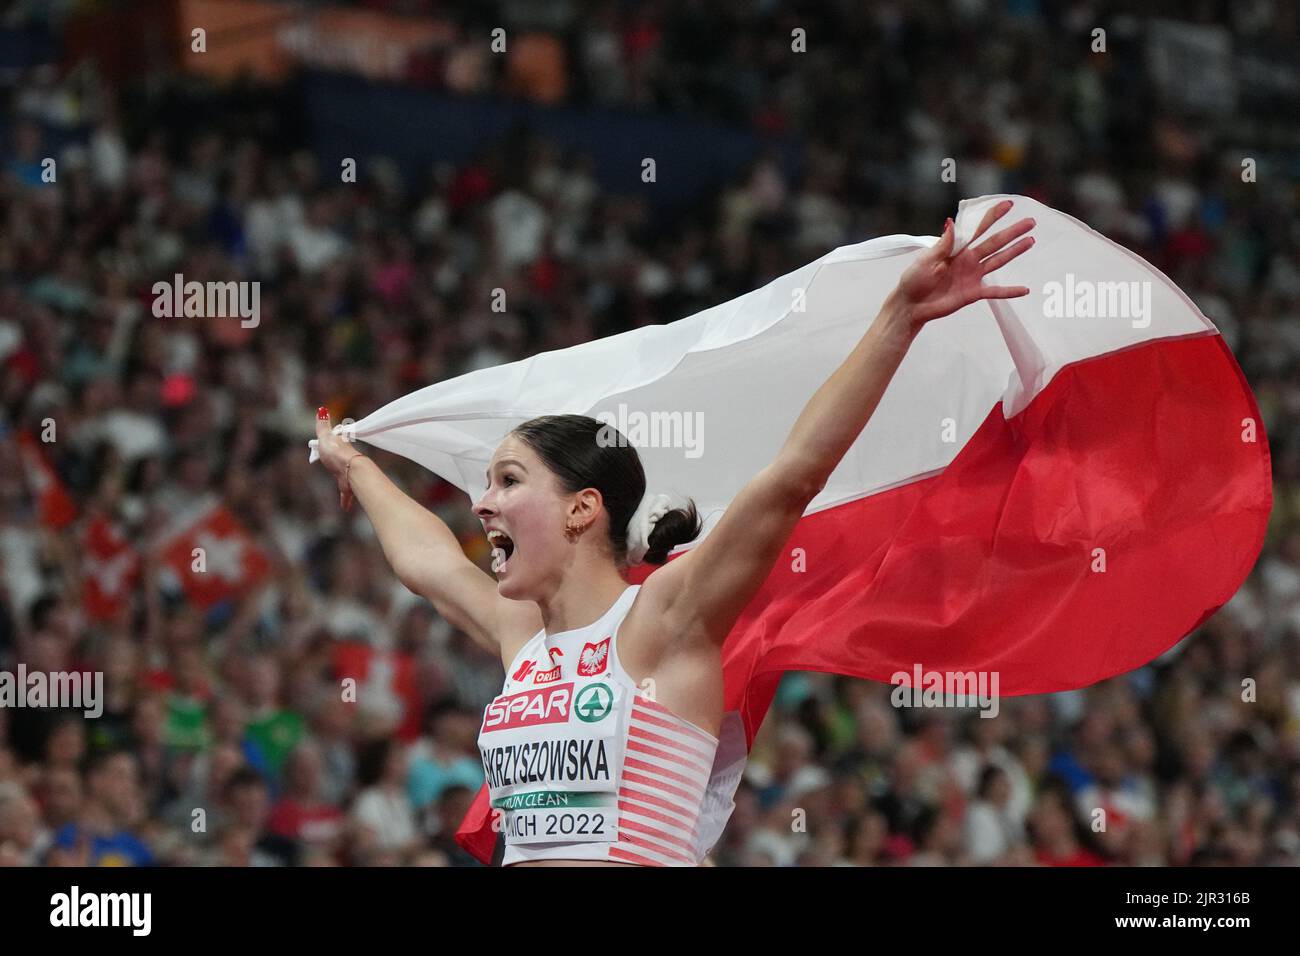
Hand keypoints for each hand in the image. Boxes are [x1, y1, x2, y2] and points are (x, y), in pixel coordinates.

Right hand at [314, 406, 362, 510]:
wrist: (350, 467)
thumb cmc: (337, 452)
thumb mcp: (326, 436)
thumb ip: (322, 424)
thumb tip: (322, 409)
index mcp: (338, 449)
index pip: (335, 447)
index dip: (331, 448)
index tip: (328, 452)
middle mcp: (343, 462)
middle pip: (340, 465)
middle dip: (339, 467)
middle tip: (334, 469)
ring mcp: (346, 475)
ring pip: (346, 481)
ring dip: (345, 488)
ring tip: (345, 493)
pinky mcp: (347, 486)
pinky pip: (346, 495)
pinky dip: (346, 501)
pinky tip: (346, 509)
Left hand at [893, 199, 1034, 327]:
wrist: (911, 305)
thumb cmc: (914, 280)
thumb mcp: (926, 259)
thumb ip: (943, 244)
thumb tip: (951, 221)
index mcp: (957, 248)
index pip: (978, 229)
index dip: (993, 217)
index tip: (1008, 204)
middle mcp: (969, 260)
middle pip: (995, 242)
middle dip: (1012, 232)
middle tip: (1031, 222)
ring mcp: (973, 276)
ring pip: (999, 261)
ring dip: (1015, 251)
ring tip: (1030, 241)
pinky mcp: (973, 293)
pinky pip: (995, 292)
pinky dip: (1010, 291)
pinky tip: (1025, 289)